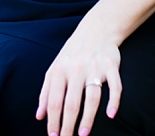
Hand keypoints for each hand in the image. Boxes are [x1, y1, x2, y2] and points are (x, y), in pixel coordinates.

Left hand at [36, 20, 121, 135]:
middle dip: (68, 125)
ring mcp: (94, 68)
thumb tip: (39, 116)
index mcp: (59, 70)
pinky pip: (114, 86)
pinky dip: (114, 100)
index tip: (53, 135)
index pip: (54, 100)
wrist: (96, 29)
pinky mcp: (111, 66)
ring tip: (83, 134)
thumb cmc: (72, 54)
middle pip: (71, 103)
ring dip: (87, 118)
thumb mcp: (54, 68)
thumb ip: (45, 92)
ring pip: (91, 97)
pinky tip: (110, 114)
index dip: (53, 120)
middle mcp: (76, 69)